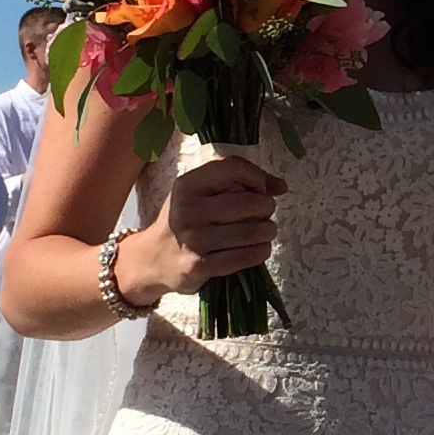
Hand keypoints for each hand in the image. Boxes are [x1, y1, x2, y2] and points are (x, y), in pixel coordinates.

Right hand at [117, 152, 287, 301]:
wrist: (153, 259)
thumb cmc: (185, 221)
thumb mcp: (199, 193)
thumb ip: (238, 183)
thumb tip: (281, 186)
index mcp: (187, 185)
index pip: (233, 168)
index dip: (257, 177)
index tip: (263, 188)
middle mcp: (188, 209)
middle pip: (249, 202)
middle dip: (266, 207)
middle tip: (264, 214)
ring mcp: (193, 239)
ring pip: (251, 231)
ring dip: (267, 231)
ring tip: (264, 231)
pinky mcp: (200, 266)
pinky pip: (245, 256)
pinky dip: (260, 251)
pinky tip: (258, 248)